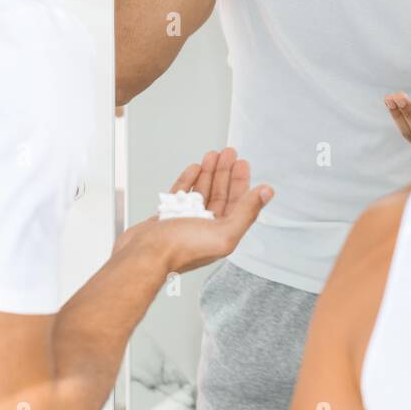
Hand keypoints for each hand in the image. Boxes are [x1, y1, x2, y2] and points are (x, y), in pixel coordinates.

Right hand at [116, 147, 273, 273]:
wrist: (143, 256)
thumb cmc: (181, 250)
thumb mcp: (224, 232)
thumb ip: (247, 212)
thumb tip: (267, 194)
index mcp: (223, 233)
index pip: (238, 202)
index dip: (241, 182)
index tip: (242, 164)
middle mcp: (206, 227)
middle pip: (221, 193)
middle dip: (225, 172)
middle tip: (228, 154)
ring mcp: (186, 221)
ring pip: (201, 191)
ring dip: (208, 173)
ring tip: (212, 156)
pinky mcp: (168, 217)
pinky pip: (181, 194)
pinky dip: (188, 180)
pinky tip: (194, 169)